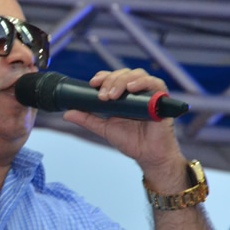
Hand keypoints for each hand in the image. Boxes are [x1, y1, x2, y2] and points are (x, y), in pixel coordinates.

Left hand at [62, 68, 183, 173]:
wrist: (148, 156)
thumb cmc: (131, 141)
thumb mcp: (104, 128)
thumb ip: (87, 119)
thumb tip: (66, 113)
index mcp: (123, 95)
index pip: (112, 77)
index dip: (103, 77)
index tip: (92, 83)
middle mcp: (136, 91)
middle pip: (123, 74)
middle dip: (110, 81)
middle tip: (102, 96)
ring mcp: (149, 93)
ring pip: (137, 74)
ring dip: (122, 81)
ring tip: (113, 95)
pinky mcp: (162, 98)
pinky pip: (155, 83)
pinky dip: (142, 82)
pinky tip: (131, 88)